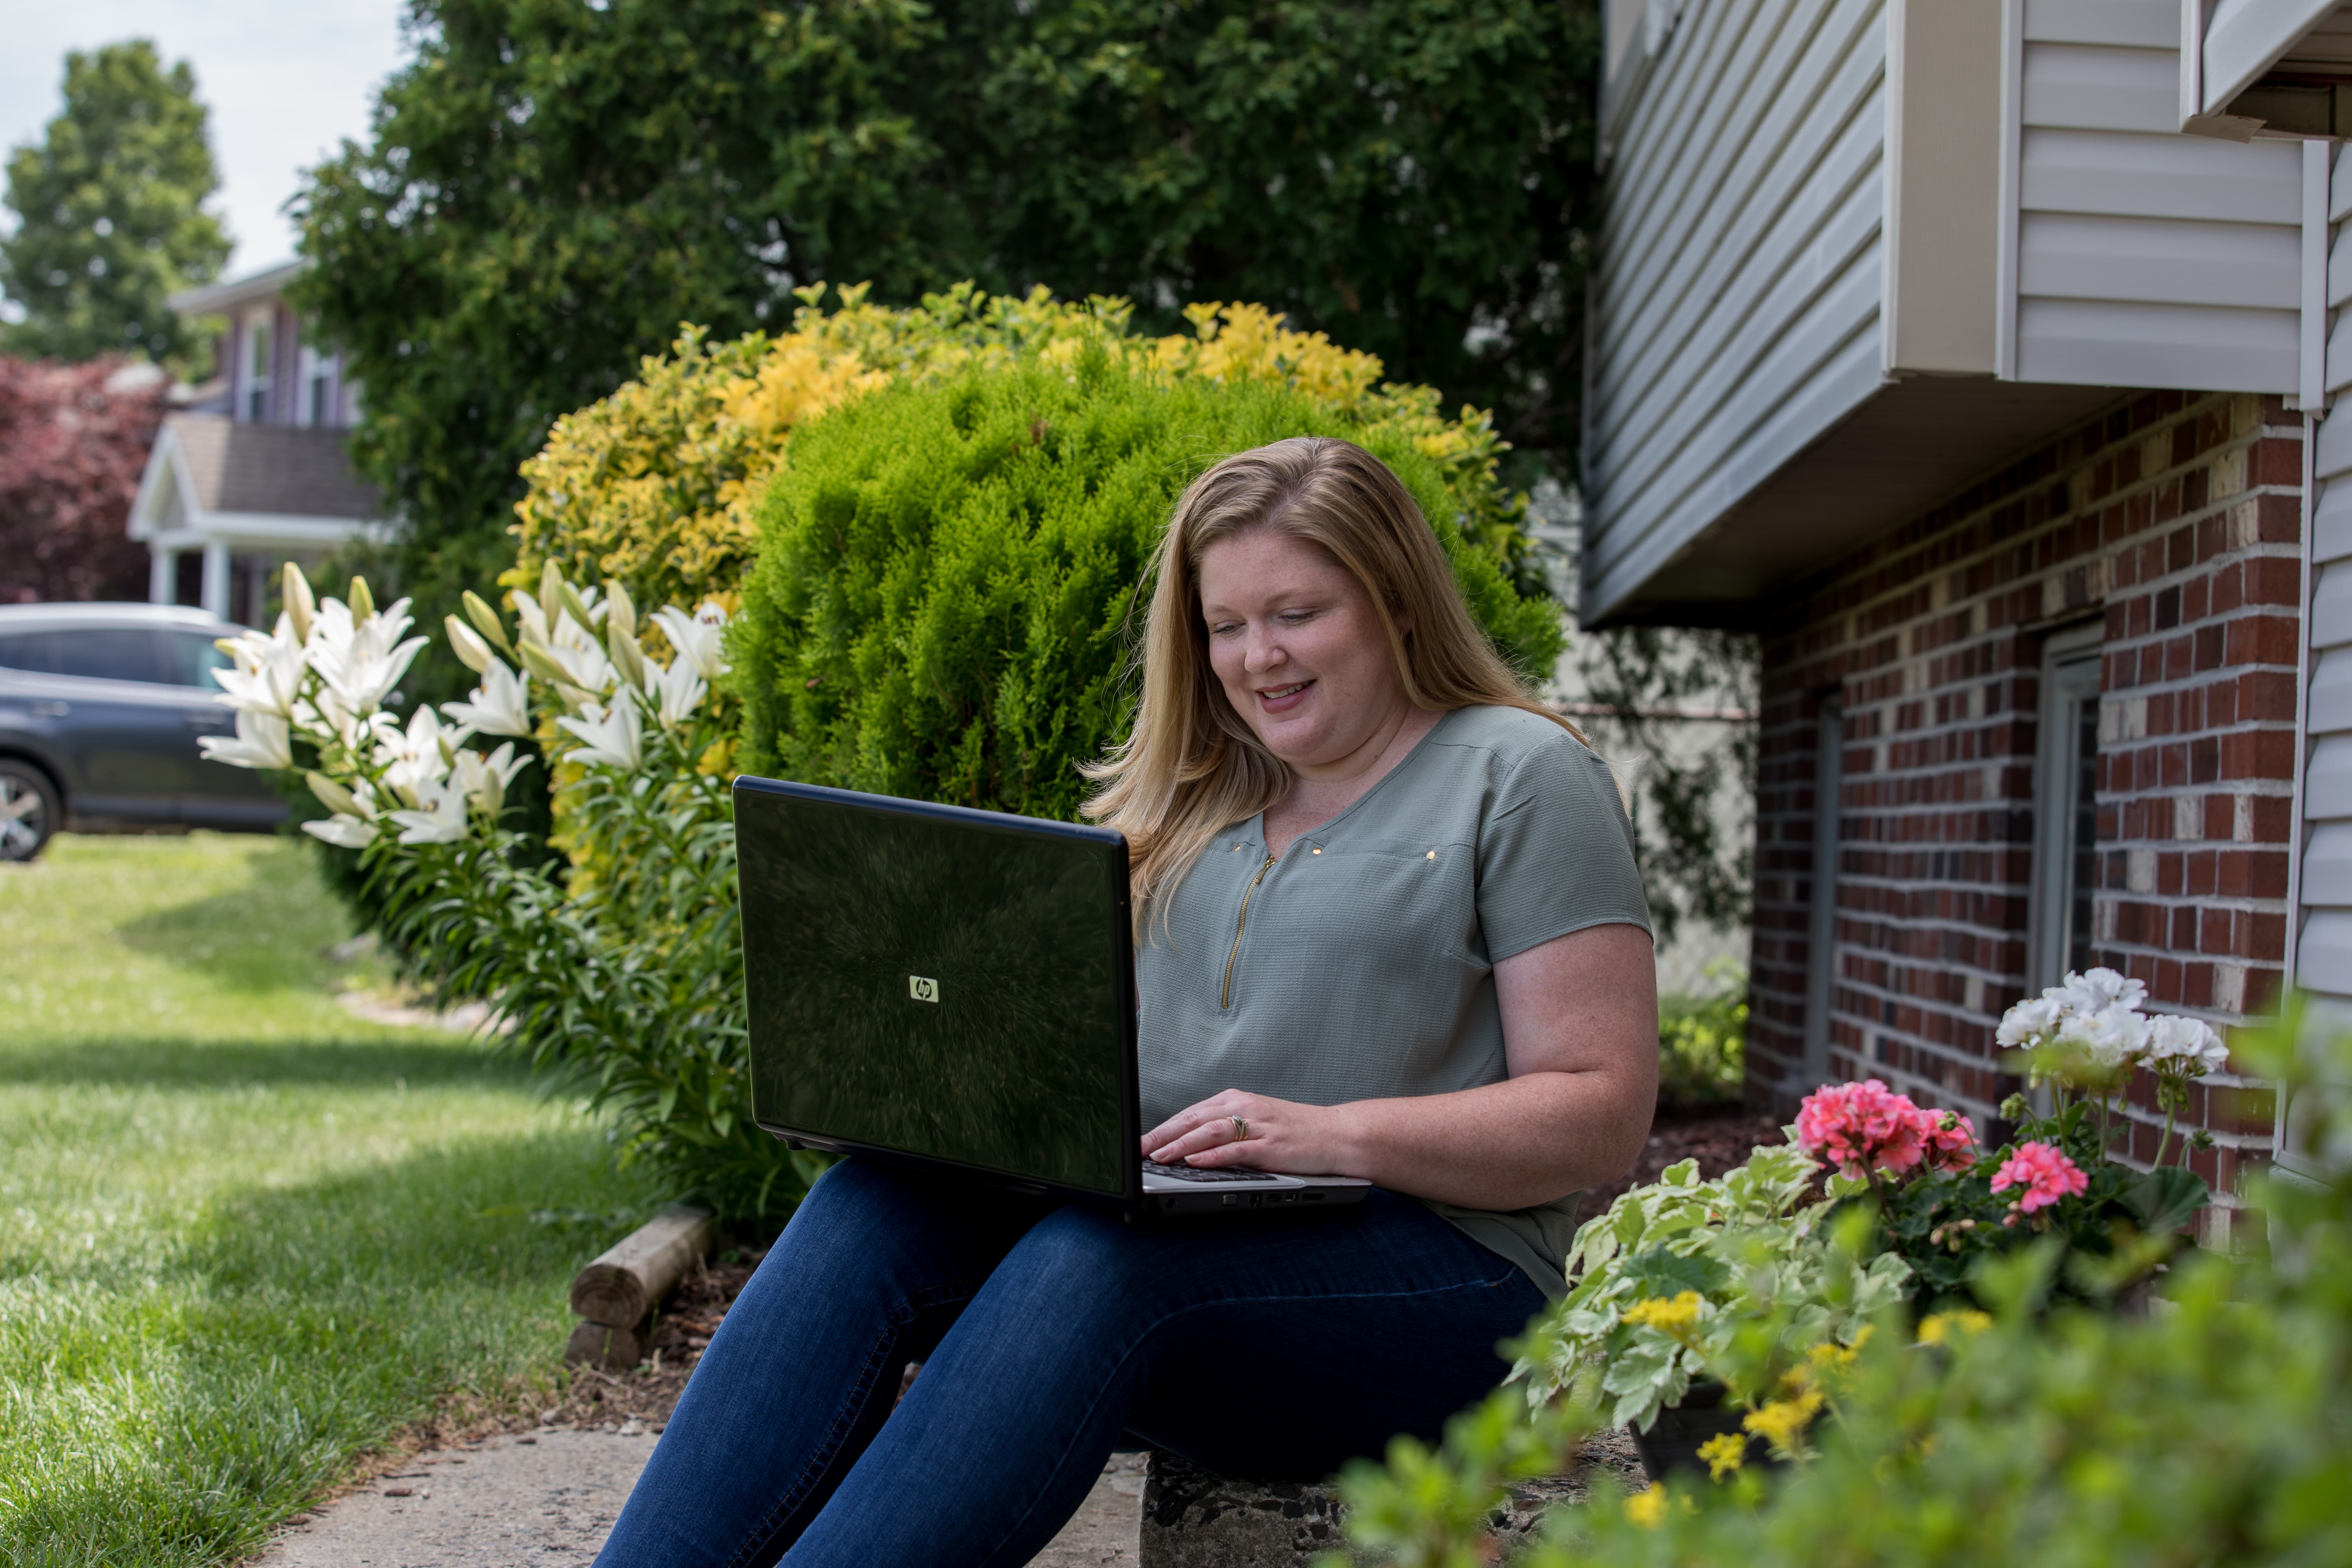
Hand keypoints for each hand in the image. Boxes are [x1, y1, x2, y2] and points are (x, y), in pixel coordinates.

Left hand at [1140, 1089, 1360, 1175]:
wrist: (1337, 1134)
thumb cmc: (1296, 1131)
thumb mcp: (1256, 1122)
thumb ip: (1225, 1130)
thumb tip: (1189, 1146)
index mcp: (1236, 1101)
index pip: (1191, 1113)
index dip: (1162, 1127)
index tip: (1140, 1141)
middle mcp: (1244, 1108)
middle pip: (1194, 1119)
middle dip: (1162, 1135)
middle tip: (1138, 1149)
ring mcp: (1259, 1126)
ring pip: (1211, 1132)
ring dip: (1181, 1145)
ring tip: (1159, 1156)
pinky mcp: (1272, 1146)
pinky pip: (1237, 1150)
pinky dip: (1214, 1155)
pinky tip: (1196, 1161)